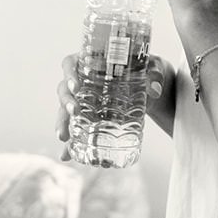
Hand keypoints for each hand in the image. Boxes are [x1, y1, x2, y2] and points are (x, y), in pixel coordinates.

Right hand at [56, 52, 177, 158]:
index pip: (71, 63)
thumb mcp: (153, 68)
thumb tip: (154, 90)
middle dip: (66, 102)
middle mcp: (83, 81)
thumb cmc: (147, 70)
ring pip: (65, 110)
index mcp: (92, 63)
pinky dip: (71, 143)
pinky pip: (75, 129)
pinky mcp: (89, 117)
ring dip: (63, 123)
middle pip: (64, 89)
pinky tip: (67, 154)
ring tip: (64, 137)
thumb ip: (154, 74)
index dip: (69, 73)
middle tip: (74, 111)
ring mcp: (84, 100)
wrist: (152, 86)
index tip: (76, 86)